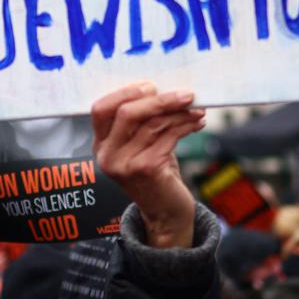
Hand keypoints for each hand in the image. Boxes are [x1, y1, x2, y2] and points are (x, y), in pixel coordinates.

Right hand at [92, 83, 205, 248]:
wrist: (165, 213)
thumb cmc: (156, 172)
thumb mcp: (142, 144)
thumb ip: (144, 120)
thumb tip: (166, 87)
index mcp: (101, 144)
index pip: (100, 109)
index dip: (125, 92)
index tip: (152, 85)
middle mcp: (107, 155)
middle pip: (127, 112)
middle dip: (159, 99)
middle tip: (186, 95)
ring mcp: (124, 164)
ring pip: (152, 123)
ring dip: (180, 113)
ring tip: (197, 109)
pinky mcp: (145, 170)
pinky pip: (168, 137)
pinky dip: (186, 125)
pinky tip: (198, 123)